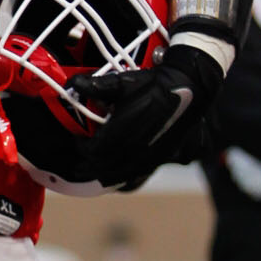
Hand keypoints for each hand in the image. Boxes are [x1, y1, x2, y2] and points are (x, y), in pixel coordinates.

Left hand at [76, 41, 225, 186]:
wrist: (188, 89)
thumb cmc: (154, 85)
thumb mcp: (121, 82)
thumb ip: (95, 86)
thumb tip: (72, 84)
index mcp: (118, 134)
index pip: (90, 151)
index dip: (79, 147)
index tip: (77, 139)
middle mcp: (131, 151)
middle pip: (99, 168)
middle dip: (86, 164)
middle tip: (79, 157)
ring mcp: (146, 158)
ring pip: (116, 176)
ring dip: (101, 173)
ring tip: (92, 168)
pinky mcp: (158, 159)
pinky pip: (133, 177)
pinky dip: (120, 177)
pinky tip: (115, 172)